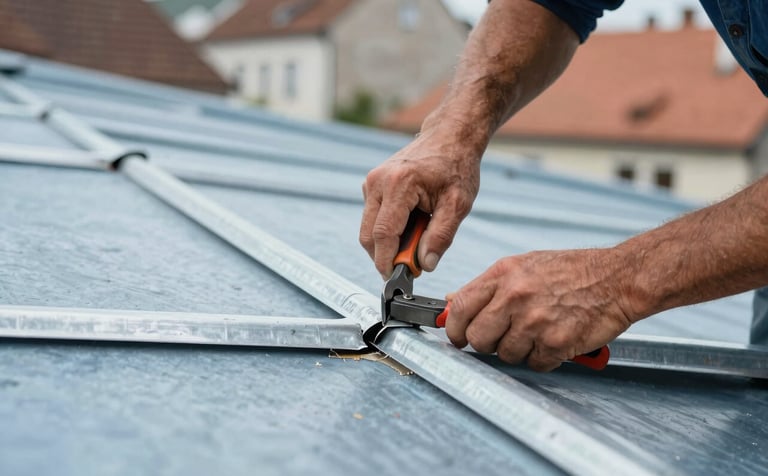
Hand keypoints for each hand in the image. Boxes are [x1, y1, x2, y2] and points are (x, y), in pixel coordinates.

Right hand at [360, 129, 480, 277]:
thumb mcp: (459, 204)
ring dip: (387, 243)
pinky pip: (372, 217)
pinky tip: (411, 224)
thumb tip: (425, 265)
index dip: (388, 262)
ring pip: (368, 228)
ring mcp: (371, 182)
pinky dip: (387, 230)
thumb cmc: (456, 166)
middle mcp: (378, 182)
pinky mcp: (372, 184)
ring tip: (417, 239)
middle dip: (385, 257)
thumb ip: (441, 236)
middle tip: (410, 265)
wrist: (450, 136)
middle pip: (368, 236)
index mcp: (399, 184)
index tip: (397, 278)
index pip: (383, 235)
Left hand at [445, 248, 636, 370]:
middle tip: (501, 338)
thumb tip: (454, 302)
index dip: (455, 328)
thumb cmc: (572, 271)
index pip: (461, 307)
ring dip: (519, 351)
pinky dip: (544, 358)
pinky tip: (554, 340)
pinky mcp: (556, 343)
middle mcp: (515, 296)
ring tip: (538, 333)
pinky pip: (535, 364)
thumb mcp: (523, 266)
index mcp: (503, 274)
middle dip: (486, 344)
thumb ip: (489, 286)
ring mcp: (535, 321)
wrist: (617, 278)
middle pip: (478, 338)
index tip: (458, 337)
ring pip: (506, 355)